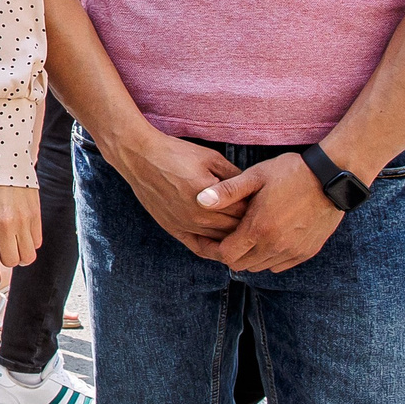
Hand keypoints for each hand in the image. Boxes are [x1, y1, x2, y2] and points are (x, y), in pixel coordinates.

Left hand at [0, 184, 40, 284]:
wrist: (3, 162)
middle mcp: (2, 223)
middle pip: (11, 261)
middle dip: (7, 259)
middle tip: (3, 249)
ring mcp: (21, 220)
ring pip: (27, 256)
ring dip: (21, 254)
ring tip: (15, 243)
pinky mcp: (35, 216)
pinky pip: (37, 243)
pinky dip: (31, 243)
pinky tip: (23, 232)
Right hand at [104, 127, 246, 258]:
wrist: (140, 157)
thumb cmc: (176, 153)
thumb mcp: (211, 158)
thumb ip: (235, 177)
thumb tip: (254, 191)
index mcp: (210, 196)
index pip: (245, 211)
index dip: (257, 208)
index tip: (264, 205)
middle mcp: (198, 215)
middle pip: (235, 229)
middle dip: (249, 224)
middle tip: (259, 219)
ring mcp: (185, 224)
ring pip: (220, 241)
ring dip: (234, 237)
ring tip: (245, 230)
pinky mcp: (173, 229)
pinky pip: (200, 248)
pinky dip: (215, 249)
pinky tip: (225, 246)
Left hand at [195, 152, 344, 272]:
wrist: (331, 178)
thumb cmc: (289, 173)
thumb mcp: (255, 176)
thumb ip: (226, 191)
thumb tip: (199, 200)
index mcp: (258, 229)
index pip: (226, 255)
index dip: (213, 248)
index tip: (209, 237)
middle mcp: (275, 246)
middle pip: (241, 265)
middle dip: (230, 253)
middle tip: (225, 236)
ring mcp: (292, 251)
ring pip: (260, 267)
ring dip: (249, 256)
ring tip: (245, 235)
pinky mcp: (306, 252)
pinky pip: (279, 266)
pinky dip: (268, 258)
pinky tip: (266, 239)